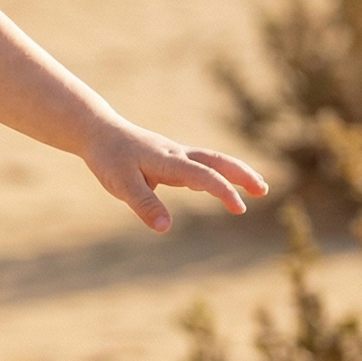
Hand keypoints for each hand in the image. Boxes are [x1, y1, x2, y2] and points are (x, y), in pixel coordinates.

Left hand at [81, 119, 267, 232]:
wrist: (98, 132)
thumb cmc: (109, 158)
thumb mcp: (121, 184)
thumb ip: (144, 205)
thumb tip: (166, 228)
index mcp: (168, 160)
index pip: (203, 175)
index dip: (223, 191)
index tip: (239, 208)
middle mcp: (177, 155)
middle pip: (218, 161)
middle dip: (242, 175)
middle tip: (263, 190)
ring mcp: (175, 155)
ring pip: (212, 161)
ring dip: (235, 173)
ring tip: (257, 188)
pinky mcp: (170, 158)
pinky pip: (200, 165)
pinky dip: (216, 174)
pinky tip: (218, 186)